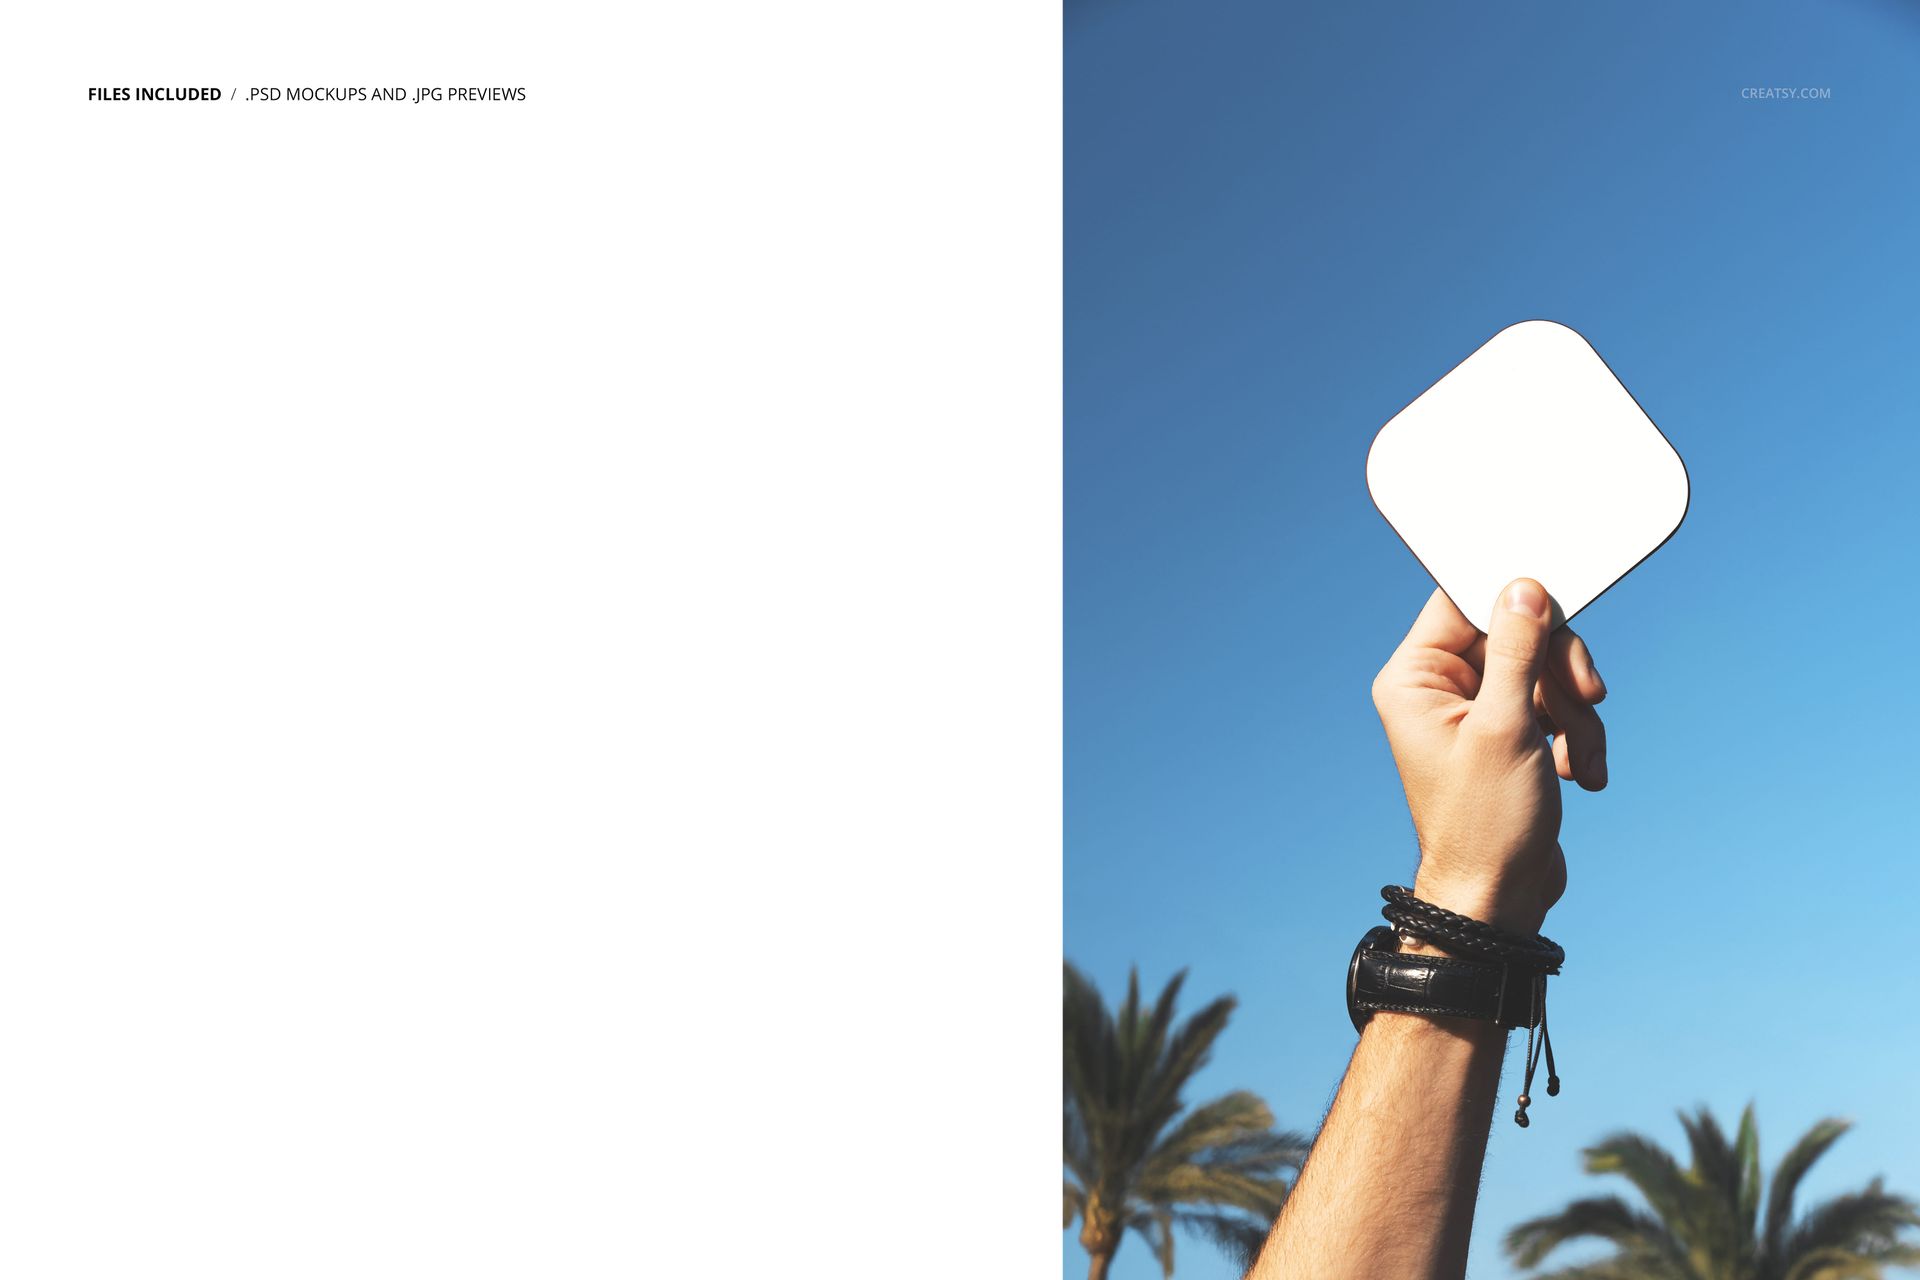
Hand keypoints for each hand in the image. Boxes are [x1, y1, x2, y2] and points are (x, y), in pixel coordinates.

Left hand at [1369, 580, 1607, 933]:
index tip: (1559, 617)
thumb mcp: (1507, 727)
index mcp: (1415, 678)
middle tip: (1588, 698)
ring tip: (1580, 760)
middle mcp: (1439, 689)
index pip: (1463, 602)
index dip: (1516, 603)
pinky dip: (1577, 738)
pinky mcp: (1510, 736)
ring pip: (1544, 674)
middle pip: (1516, 635)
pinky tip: (1581, 776)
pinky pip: (1554, 708)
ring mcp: (1476, 713)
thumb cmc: (1487, 822)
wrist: (1500, 898)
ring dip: (1576, 714)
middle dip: (1560, 673)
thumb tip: (1524, 587)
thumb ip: (1518, 651)